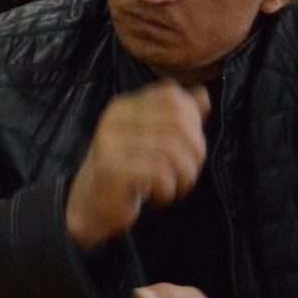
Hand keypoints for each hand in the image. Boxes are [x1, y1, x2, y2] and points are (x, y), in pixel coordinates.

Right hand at [66, 81, 208, 249]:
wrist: (93, 202)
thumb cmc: (130, 170)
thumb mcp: (153, 138)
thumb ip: (177, 116)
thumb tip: (204, 94)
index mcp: (125, 106)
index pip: (171, 96)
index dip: (193, 120)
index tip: (188, 145)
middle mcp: (114, 118)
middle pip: (177, 122)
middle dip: (195, 151)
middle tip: (188, 172)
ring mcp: (110, 142)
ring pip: (171, 149)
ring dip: (185, 175)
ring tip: (178, 186)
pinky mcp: (111, 169)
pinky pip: (158, 173)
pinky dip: (169, 189)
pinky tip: (161, 196)